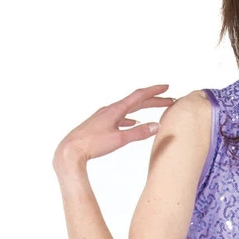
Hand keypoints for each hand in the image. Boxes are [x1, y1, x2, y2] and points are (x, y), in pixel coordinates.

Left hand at [54, 84, 175, 170]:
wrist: (70, 150)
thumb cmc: (92, 144)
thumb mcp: (119, 140)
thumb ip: (138, 133)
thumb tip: (156, 126)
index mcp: (115, 110)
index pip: (139, 96)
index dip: (154, 91)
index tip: (167, 87)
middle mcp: (110, 109)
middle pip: (136, 101)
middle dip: (153, 100)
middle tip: (168, 100)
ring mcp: (104, 116)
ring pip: (128, 108)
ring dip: (142, 107)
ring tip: (154, 108)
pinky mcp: (100, 124)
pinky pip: (120, 117)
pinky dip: (130, 117)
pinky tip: (132, 122)